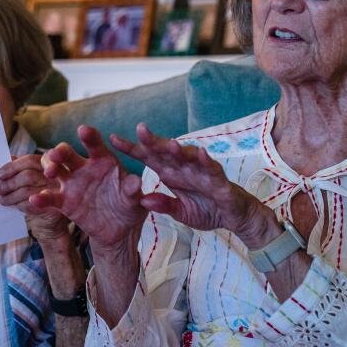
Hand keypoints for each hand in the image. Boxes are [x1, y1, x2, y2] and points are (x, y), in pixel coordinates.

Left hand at [0, 154, 68, 241]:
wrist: (52, 216)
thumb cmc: (39, 191)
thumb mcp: (31, 176)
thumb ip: (21, 167)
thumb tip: (7, 159)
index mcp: (49, 163)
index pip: (29, 160)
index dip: (12, 167)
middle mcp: (57, 175)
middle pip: (28, 176)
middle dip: (9, 184)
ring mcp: (57, 192)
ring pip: (27, 191)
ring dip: (11, 196)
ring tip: (2, 200)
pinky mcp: (55, 208)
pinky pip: (32, 205)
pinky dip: (20, 205)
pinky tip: (14, 205)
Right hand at [30, 125, 147, 250]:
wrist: (118, 229)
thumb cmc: (129, 207)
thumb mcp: (134, 199)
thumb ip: (132, 190)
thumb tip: (135, 182)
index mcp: (103, 161)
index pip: (94, 145)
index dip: (89, 137)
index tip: (84, 131)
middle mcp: (83, 168)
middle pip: (68, 154)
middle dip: (61, 152)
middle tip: (58, 155)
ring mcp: (71, 184)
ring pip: (55, 170)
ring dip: (49, 168)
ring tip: (50, 173)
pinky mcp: (64, 201)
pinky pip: (50, 198)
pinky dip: (41, 198)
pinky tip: (34, 200)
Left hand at [114, 123, 271, 243]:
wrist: (233, 217)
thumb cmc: (206, 209)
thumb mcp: (180, 212)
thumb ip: (163, 205)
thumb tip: (143, 200)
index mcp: (170, 173)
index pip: (148, 158)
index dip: (132, 149)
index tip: (113, 139)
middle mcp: (184, 168)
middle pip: (165, 152)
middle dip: (153, 141)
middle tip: (139, 129)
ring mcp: (201, 171)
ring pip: (188, 156)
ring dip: (179, 149)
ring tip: (169, 143)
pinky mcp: (219, 180)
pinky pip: (212, 169)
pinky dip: (207, 161)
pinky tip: (202, 153)